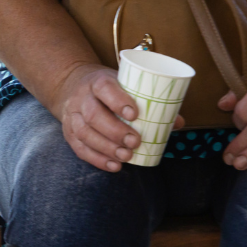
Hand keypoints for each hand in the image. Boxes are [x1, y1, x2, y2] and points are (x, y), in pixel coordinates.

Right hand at [52, 64, 185, 172]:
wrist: (73, 86)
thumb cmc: (109, 89)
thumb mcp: (125, 85)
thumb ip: (149, 102)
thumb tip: (178, 122)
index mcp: (97, 81)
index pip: (104, 88)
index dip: (118, 101)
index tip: (135, 115)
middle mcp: (81, 97)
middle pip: (93, 115)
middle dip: (115, 131)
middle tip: (135, 142)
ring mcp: (72, 115)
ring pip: (85, 133)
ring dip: (106, 148)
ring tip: (126, 156)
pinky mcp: (69, 132)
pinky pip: (79, 148)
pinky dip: (97, 159)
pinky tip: (114, 166)